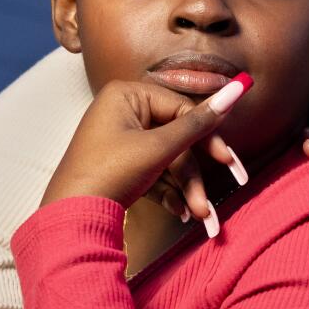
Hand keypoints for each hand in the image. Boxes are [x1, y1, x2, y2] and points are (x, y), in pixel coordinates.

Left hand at [42, 77, 247, 217]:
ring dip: (185, 189)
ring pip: (167, 160)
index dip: (207, 138)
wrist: (70, 219)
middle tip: (216, 194)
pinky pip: (153, 172)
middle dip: (195, 175)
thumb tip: (238, 89)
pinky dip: (168, 192)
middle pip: (176, 138)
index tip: (228, 162)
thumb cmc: (110, 173)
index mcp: (127, 95)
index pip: (181, 109)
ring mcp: (119, 139)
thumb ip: (199, 122)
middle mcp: (122, 112)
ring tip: (199, 215)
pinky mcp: (119, 164)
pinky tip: (180, 212)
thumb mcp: (159, 147)